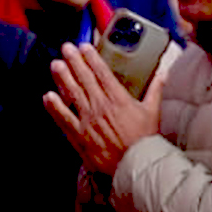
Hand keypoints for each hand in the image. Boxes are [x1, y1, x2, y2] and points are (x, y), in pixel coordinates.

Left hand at [42, 42, 162, 176]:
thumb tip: (163, 74)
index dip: (92, 57)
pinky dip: (55, 107)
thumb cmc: (145, 141)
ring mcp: (88, 121)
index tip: (84, 46)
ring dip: (63, 78)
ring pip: (72, 94)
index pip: (102, 72)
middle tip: (66, 48)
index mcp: (118, 99)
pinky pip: (64, 118)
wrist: (135, 166)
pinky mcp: (80, 136)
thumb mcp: (153, 113)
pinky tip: (48, 96)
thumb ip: (156, 91)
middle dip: (74, 61)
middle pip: (84, 79)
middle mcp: (101, 107)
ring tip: (55, 65)